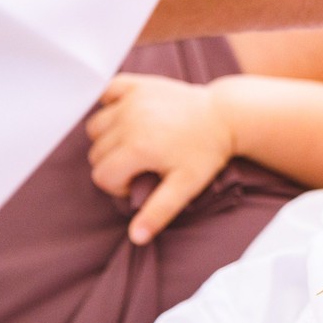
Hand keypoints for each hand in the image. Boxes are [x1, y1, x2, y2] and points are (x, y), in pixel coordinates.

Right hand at [87, 73, 234, 244]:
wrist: (226, 114)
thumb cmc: (207, 151)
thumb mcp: (186, 185)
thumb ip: (159, 211)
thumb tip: (136, 237)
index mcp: (137, 147)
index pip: (102, 176)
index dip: (120, 186)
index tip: (144, 181)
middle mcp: (129, 120)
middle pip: (96, 153)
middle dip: (115, 165)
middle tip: (144, 164)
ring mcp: (132, 100)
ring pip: (96, 127)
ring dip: (109, 139)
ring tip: (137, 144)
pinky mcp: (138, 84)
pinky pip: (107, 91)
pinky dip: (109, 103)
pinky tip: (128, 116)